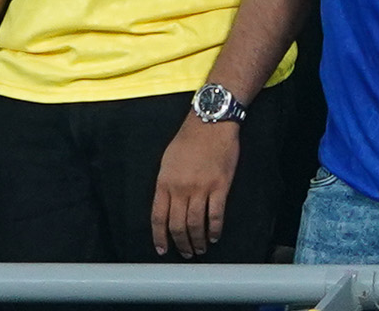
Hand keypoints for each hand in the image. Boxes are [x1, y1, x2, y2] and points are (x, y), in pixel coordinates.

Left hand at [153, 109, 242, 257]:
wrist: (209, 125)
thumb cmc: (187, 141)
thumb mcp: (167, 161)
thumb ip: (166, 185)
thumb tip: (166, 207)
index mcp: (164, 182)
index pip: (158, 216)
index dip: (159, 236)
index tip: (161, 249)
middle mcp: (180, 188)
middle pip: (177, 225)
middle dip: (180, 244)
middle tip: (185, 253)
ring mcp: (201, 189)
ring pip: (196, 224)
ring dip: (197, 241)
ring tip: (200, 249)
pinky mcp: (220, 188)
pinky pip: (216, 216)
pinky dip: (215, 230)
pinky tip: (214, 237)